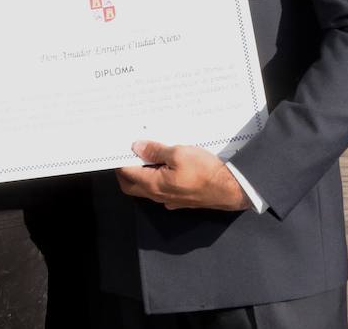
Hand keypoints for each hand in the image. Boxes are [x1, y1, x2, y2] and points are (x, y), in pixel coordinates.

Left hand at [116, 140, 250, 210]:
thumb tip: (137, 147)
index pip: (127, 174)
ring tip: (146, 156)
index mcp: (153, 184)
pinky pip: (161, 191)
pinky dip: (156, 179)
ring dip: (141, 175)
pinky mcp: (180, 200)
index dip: (120, 160)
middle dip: (124, 171)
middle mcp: (158, 196)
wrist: (229, 189)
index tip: (119, 148)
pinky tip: (164, 167)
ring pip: (146, 189)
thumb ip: (156, 151)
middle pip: (131, 186)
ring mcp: (169, 200)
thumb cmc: (204, 171)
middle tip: (127, 154)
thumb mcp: (179, 153)